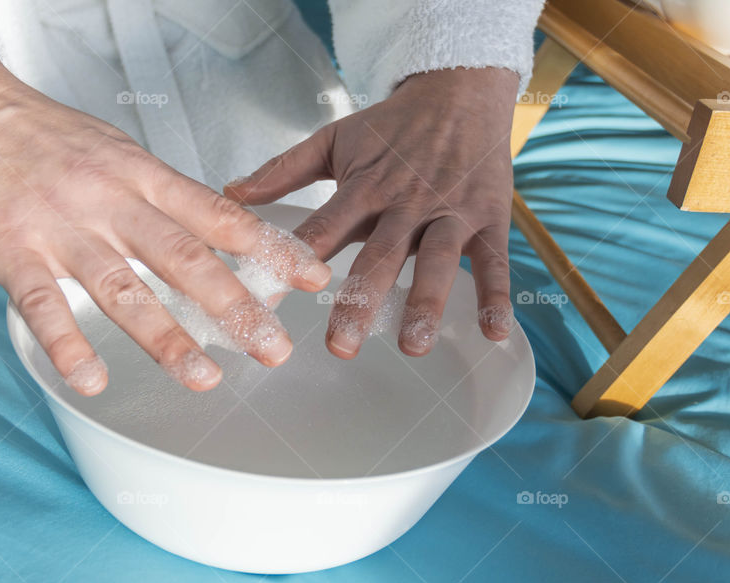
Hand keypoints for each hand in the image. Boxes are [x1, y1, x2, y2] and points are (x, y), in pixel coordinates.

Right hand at [0, 45, 329, 393]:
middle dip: (235, 306)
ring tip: (204, 378)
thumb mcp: (115, 152)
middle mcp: (110, 200)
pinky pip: (43, 305)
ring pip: (122, 288)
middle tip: (274, 347)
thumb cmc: (42, 135)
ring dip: (166, 338)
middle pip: (184, 258)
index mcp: (141, 175)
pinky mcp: (11, 249)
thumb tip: (215, 226)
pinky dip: (69, 344)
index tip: (313, 278)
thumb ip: (161, 194)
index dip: (270, 249)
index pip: (219, 216)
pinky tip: (92, 380)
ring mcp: (60, 226)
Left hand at [225, 67, 516, 357]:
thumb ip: (284, 169)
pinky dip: (496, 296)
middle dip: (360, 302)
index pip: (326, 228)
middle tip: (339, 346)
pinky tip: (493, 333)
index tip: (274, 299)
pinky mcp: (488, 219)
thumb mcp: (335, 139)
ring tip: (413, 345)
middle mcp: (406, 204)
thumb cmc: (393, 124)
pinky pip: (494, 262)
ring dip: (426, 303)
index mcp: (364, 187)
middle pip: (380, 256)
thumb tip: (233, 192)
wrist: (460, 89)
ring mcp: (450, 212)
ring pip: (438, 262)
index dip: (299, 261)